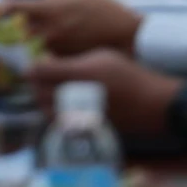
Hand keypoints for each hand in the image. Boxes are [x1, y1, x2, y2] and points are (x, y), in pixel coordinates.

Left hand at [2, 0, 141, 55]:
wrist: (128, 36)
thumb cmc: (104, 9)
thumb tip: (38, 3)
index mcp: (49, 10)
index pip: (13, 8)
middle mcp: (48, 31)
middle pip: (14, 33)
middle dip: (6, 31)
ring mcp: (55, 49)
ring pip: (28, 47)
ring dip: (24, 43)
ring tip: (25, 41)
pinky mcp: (64, 63)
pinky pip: (45, 59)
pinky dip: (42, 55)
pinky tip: (47, 52)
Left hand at [28, 48, 179, 136]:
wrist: (153, 105)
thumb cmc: (129, 75)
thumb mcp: (103, 57)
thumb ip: (74, 59)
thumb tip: (50, 62)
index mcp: (80, 74)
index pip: (40, 71)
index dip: (33, 68)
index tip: (34, 66)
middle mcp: (78, 95)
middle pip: (39, 91)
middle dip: (36, 84)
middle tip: (39, 79)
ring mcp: (82, 115)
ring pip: (46, 110)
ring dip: (43, 101)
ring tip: (49, 93)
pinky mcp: (87, 129)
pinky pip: (60, 123)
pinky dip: (55, 115)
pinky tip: (61, 107)